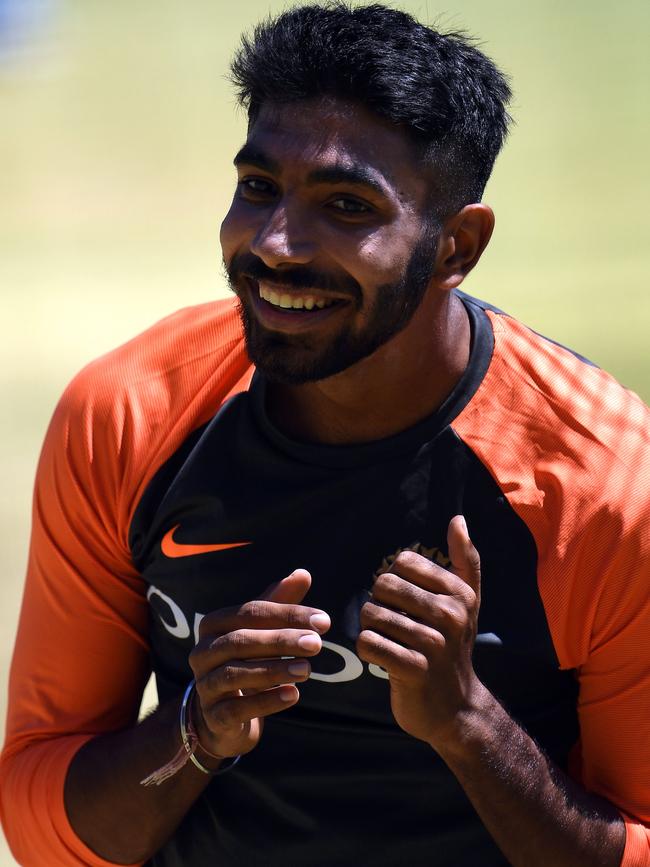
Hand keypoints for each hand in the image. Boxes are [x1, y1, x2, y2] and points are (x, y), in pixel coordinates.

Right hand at [188, 569, 329, 759]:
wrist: (222, 714)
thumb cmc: (246, 661)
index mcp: (213, 624)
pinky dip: (266, 702)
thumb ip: (279, 603)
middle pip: (241, 641)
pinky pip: (236, 709)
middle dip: (281, 641)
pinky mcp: (213, 716)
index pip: (250, 612)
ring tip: (307, 670)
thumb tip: (303, 574)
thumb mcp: (261, 631)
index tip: (323, 621)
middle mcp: (202, 652)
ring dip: (274, 670)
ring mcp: (204, 685)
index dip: (287, 614)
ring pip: (235, 674)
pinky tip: (293, 695)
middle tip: (317, 644)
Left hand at [356, 515, 481, 748]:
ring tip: (389, 642)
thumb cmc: (454, 647)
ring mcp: (433, 644)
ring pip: (372, 614)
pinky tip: (381, 659)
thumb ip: (464, 559)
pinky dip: (367, 650)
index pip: (403, 562)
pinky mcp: (413, 670)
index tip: (406, 603)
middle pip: (383, 585)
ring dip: (371, 629)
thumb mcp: (466, 602)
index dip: (395, 580)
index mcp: (460, 593)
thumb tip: (458, 520)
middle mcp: (451, 615)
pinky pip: (368, 643)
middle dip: (378, 604)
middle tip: (391, 625)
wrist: (457, 708)